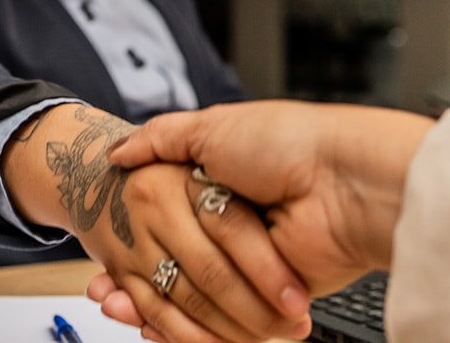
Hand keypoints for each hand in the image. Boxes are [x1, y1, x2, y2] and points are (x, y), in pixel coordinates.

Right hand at [104, 100, 435, 296]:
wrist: (344, 180)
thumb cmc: (285, 143)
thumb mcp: (211, 128)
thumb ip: (161, 139)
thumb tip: (118, 153)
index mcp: (213, 190)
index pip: (161, 226)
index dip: (130, 243)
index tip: (105, 261)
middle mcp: (229, 228)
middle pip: (171, 267)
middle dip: (135, 282)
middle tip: (109, 291)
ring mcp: (247, 265)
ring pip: (189, 299)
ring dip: (151, 310)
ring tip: (119, 305)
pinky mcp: (267, 297)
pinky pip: (221, 324)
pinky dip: (185, 331)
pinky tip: (151, 323)